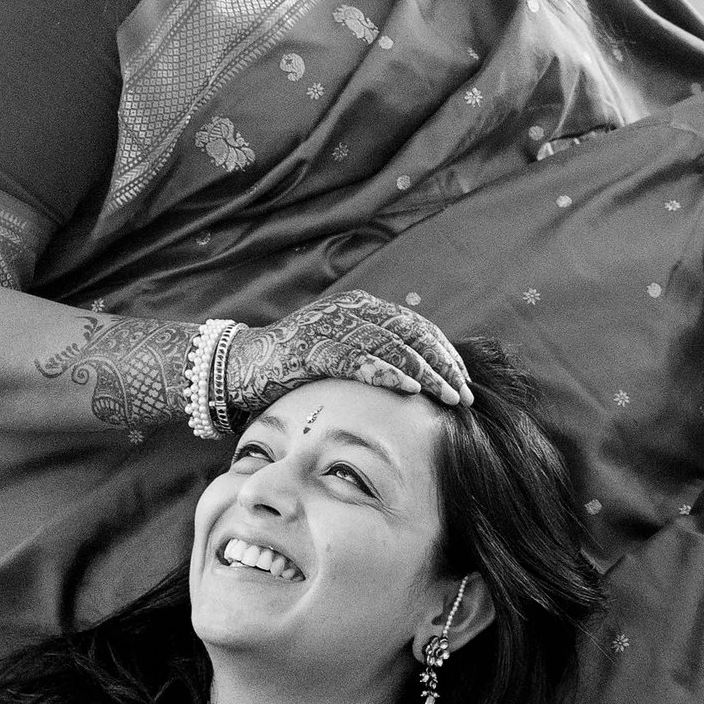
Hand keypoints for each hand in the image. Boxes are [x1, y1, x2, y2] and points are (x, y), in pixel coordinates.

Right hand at [227, 291, 471, 416]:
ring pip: (390, 346)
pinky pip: (357, 359)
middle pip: (410, 334)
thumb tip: (417, 377)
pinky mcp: (311, 348)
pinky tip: (408, 389)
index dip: (444, 352)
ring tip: (446, 396)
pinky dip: (386, 373)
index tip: (464, 379)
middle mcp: (349, 309)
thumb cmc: (293, 366)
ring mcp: (330, 326)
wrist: (239, 366)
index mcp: (360, 307)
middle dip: (442, 366)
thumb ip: (372, 353)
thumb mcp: (340, 351)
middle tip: (463, 396)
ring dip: (424, 373)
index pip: (415, 326)